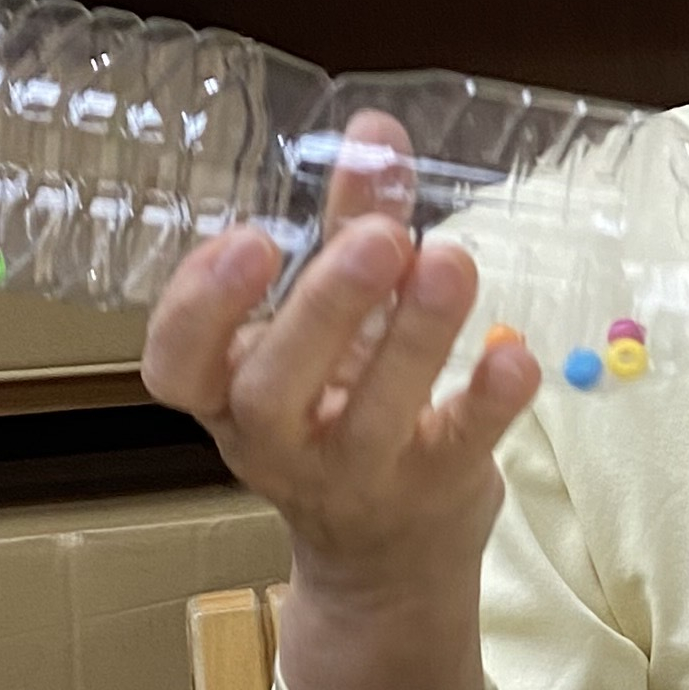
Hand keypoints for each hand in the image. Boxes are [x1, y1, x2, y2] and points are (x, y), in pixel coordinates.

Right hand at [141, 118, 539, 689]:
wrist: (388, 557)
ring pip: (373, 415)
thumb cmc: (342, 411)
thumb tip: (372, 132)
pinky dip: (487, 401)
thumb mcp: (331, 325)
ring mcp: (355, 476)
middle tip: (378, 238)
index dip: (197, 307)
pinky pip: (459, 449)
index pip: (174, 366)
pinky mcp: (434, 491)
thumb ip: (347, 226)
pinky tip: (515, 353)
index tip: (247, 237)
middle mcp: (277, 443)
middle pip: (274, 388)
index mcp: (229, 394)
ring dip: (414, 335)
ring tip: (451, 260)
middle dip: (323, 307)